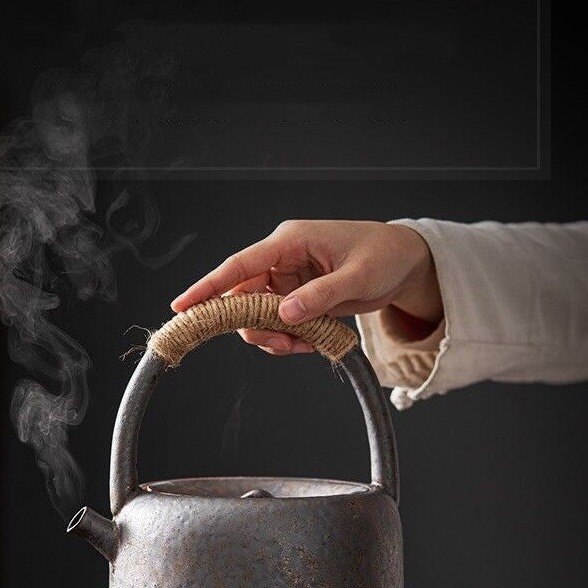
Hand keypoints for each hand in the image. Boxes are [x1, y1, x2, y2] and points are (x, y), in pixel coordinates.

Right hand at [171, 220, 442, 354]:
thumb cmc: (384, 256)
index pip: (239, 266)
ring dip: (275, 337)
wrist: (405, 263)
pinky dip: (291, 338)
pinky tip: (314, 340)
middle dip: (257, 327)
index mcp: (290, 241)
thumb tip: (284, 313)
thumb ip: (321, 295)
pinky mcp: (296, 297)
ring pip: (258, 316)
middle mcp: (282, 259)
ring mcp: (287, 279)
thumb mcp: (358, 277)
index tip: (182, 307)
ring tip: (307, 344)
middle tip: (285, 346)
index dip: (208, 287)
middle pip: (243, 299)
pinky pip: (278, 323)